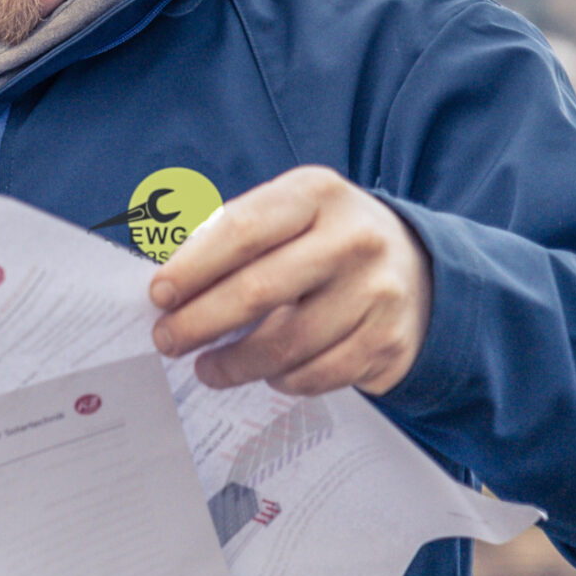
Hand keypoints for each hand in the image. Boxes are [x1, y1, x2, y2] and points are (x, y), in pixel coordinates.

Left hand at [148, 165, 431, 395]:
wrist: (416, 266)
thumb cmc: (321, 239)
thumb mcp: (286, 214)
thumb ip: (229, 237)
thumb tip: (168, 286)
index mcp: (315, 194)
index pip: (241, 230)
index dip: (192, 267)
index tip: (158, 295)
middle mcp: (353, 239)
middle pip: (258, 291)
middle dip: (200, 322)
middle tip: (168, 340)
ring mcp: (378, 291)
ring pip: (287, 344)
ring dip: (235, 364)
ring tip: (207, 368)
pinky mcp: (390, 339)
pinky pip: (319, 374)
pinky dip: (282, 380)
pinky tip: (264, 374)